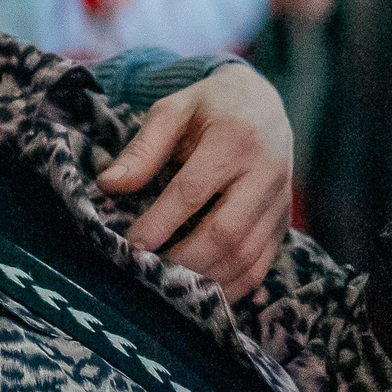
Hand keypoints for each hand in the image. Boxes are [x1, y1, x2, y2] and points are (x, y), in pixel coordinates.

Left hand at [97, 63, 292, 297]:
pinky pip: (261, 266)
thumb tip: (109, 184)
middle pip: (226, 232)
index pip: (194, 190)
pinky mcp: (283, 223)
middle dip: (184, 259)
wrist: (263, 102)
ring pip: (246, 256)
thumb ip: (143, 148)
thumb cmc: (209, 107)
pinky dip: (229, 286)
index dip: (160, 222)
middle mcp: (267, 173)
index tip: (131, 244)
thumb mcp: (173, 110)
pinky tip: (200, 289)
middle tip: (148, 270)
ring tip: (169, 283)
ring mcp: (280, 202)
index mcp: (235, 139)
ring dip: (205, 278)